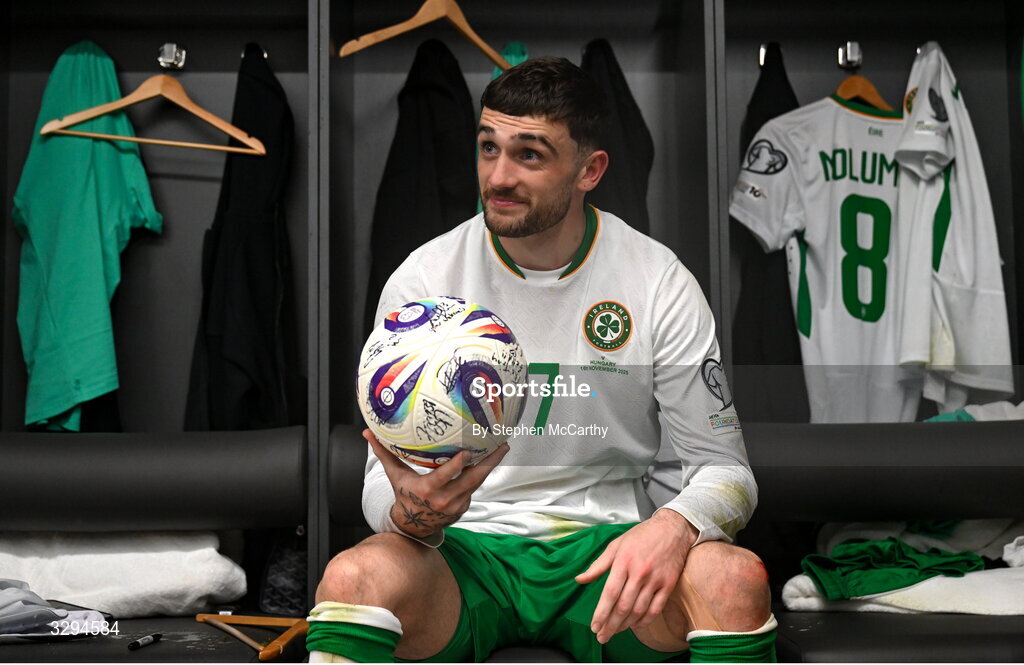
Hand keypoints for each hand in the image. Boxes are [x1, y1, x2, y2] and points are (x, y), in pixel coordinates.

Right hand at [365, 429, 509, 538]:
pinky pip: (474, 488)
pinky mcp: (464, 507)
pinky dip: (481, 475)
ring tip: (501, 448)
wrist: (413, 526)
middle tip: (501, 446)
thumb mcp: (395, 475)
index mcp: (428, 490)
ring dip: (490, 466)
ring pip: (477, 483)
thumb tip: (367, 432)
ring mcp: (457, 505)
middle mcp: (445, 500)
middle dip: (488, 463)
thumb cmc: (404, 494)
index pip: (445, 477)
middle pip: (472, 480)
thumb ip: (384, 453)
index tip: (468, 452)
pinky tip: (489, 459)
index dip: (457, 465)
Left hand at [575, 509, 697, 643]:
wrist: (672, 528)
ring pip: (639, 610)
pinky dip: (645, 620)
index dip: (601, 613)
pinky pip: (656, 609)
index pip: (609, 594)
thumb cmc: (641, 536)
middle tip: (603, 636)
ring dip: (626, 625)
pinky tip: (636, 625)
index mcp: (623, 562)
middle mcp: (639, 572)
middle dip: (611, 625)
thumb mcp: (616, 545)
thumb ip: (598, 565)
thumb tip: (579, 579)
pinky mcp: (668, 584)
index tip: (594, 626)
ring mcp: (655, 579)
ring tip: (616, 631)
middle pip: (623, 606)